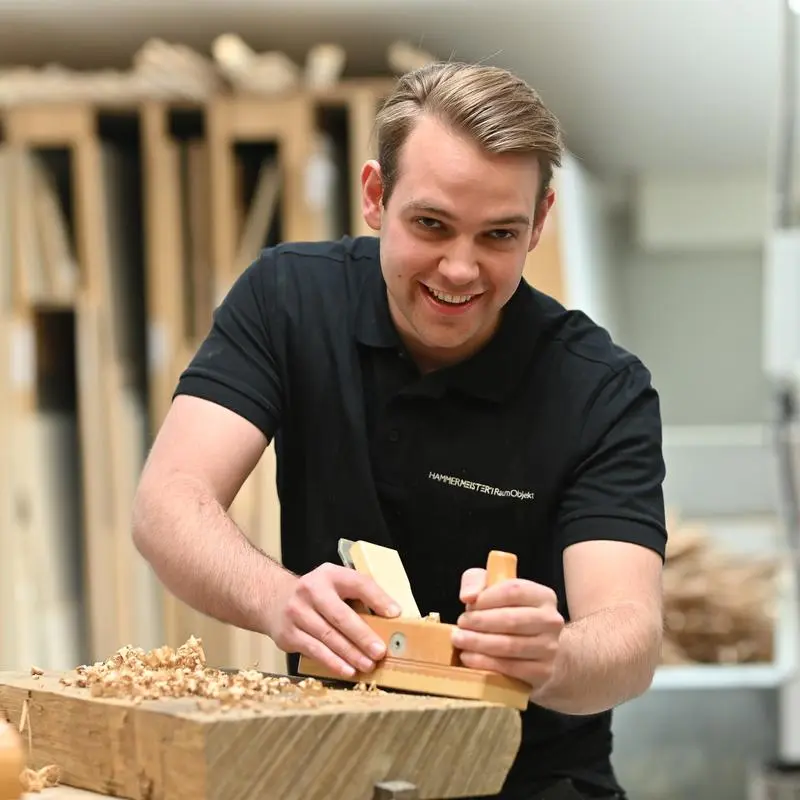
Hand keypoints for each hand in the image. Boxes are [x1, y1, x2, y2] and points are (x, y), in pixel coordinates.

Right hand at [267, 563, 400, 678]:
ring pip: (327, 636)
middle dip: (362, 635)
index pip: (357, 583)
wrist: (274, 599)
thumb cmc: (317, 595)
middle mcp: (310, 590)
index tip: (395, 614)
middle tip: (380, 651)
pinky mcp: (288, 634)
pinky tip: (347, 670)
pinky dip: (333, 662)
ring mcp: (297, 612)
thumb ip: (359, 596)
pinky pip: (314, 650)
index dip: (377, 598)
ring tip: (368, 665)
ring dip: (350, 654)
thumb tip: (391, 618)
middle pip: (340, 615)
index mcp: (329, 574)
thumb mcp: (336, 584)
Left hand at [451, 567, 563, 688]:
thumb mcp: (493, 589)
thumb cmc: (510, 613)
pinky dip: (485, 663)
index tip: (468, 604)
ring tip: (460, 640)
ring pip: (509, 645)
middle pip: (511, 620)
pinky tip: (469, 657)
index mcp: (543, 596)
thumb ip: (476, 582)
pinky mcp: (543, 672)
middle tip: (460, 624)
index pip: (514, 591)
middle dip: (479, 622)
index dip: (487, 598)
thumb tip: (468, 596)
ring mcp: (550, 648)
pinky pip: (510, 668)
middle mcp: (551, 621)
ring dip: (479, 643)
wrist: (539, 650)